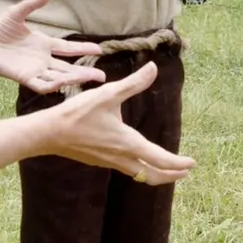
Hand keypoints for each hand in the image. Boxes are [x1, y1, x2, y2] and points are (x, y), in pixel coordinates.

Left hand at [0, 0, 105, 93]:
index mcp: (43, 43)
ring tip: (89, 79)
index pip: (68, 48)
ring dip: (74, 79)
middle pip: (68, 67)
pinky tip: (63, 82)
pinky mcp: (24, 78)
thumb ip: (33, 4)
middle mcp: (42, 59)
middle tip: (102, 77)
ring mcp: (34, 70)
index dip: (83, 49)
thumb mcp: (16, 13)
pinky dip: (53, 85)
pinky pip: (42, 85)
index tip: (100, 49)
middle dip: (85, 72)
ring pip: (59, 77)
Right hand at [36, 62, 194, 184]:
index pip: (160, 159)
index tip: (192, 163)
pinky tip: (138, 159)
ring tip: (167, 168)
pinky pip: (127, 170)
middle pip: (153, 174)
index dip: (178, 163)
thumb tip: (153, 68)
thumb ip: (133, 83)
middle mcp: (122, 157)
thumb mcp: (108, 94)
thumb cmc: (79, 113)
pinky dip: (141, 169)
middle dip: (172, 174)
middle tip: (186, 171)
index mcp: (128, 143)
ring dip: (157, 173)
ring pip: (140, 175)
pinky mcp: (100, 161)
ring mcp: (110, 162)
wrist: (50, 133)